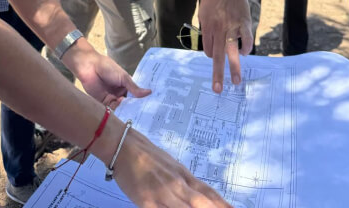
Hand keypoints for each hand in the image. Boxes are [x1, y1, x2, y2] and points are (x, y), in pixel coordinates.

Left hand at [64, 43, 150, 107]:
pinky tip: (122, 115)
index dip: (141, 101)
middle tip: (144, 115)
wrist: (89, 68)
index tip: (151, 106)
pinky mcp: (102, 103)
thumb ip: (134, 88)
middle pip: (128, 103)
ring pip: (120, 108)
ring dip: (126, 111)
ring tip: (134, 116)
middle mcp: (119, 93)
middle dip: (134, 108)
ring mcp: (111, 98)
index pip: (135, 96)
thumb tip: (149, 92)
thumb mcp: (124, 78)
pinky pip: (110, 110)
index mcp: (126, 86)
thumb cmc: (108, 68)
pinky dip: (116, 112)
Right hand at [113, 127, 231, 206]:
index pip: (209, 193)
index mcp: (185, 176)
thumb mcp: (171, 167)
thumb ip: (184, 183)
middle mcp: (178, 185)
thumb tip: (199, 194)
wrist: (125, 147)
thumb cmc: (148, 157)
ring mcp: (163, 194)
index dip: (223, 204)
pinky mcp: (146, 201)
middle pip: (203, 202)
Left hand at [198, 0, 251, 92]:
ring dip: (234, 68)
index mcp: (207, 28)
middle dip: (217, 75)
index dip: (212, 55)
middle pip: (217, 57)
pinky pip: (246, 39)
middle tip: (218, 89)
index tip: (216, 55)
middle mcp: (218, 29)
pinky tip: (244, 53)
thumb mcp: (203, 14)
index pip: (209, 51)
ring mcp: (232, 26)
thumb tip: (211, 47)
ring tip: (236, 81)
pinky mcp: (244, 22)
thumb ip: (206, 30)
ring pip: (232, 52)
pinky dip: (246, 48)